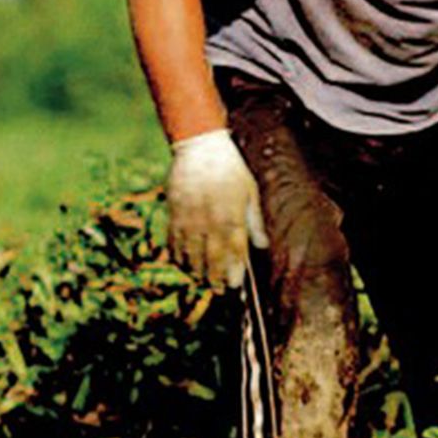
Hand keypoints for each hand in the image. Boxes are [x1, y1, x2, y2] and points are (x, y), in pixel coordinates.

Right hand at [166, 129, 268, 289]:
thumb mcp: (250, 192)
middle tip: (219, 290)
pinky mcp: (174, 214)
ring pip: (191, 255)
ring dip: (197, 271)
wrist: (200, 148)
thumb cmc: (230, 169)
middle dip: (216, 278)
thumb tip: (263, 245)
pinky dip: (178, 256)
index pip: (235, 252)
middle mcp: (210, 221)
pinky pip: (174, 242)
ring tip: (201, 279)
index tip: (236, 285)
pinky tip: (183, 264)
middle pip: (212, 259)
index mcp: (232, 216)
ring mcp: (190, 219)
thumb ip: (255, 221)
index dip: (235, 271)